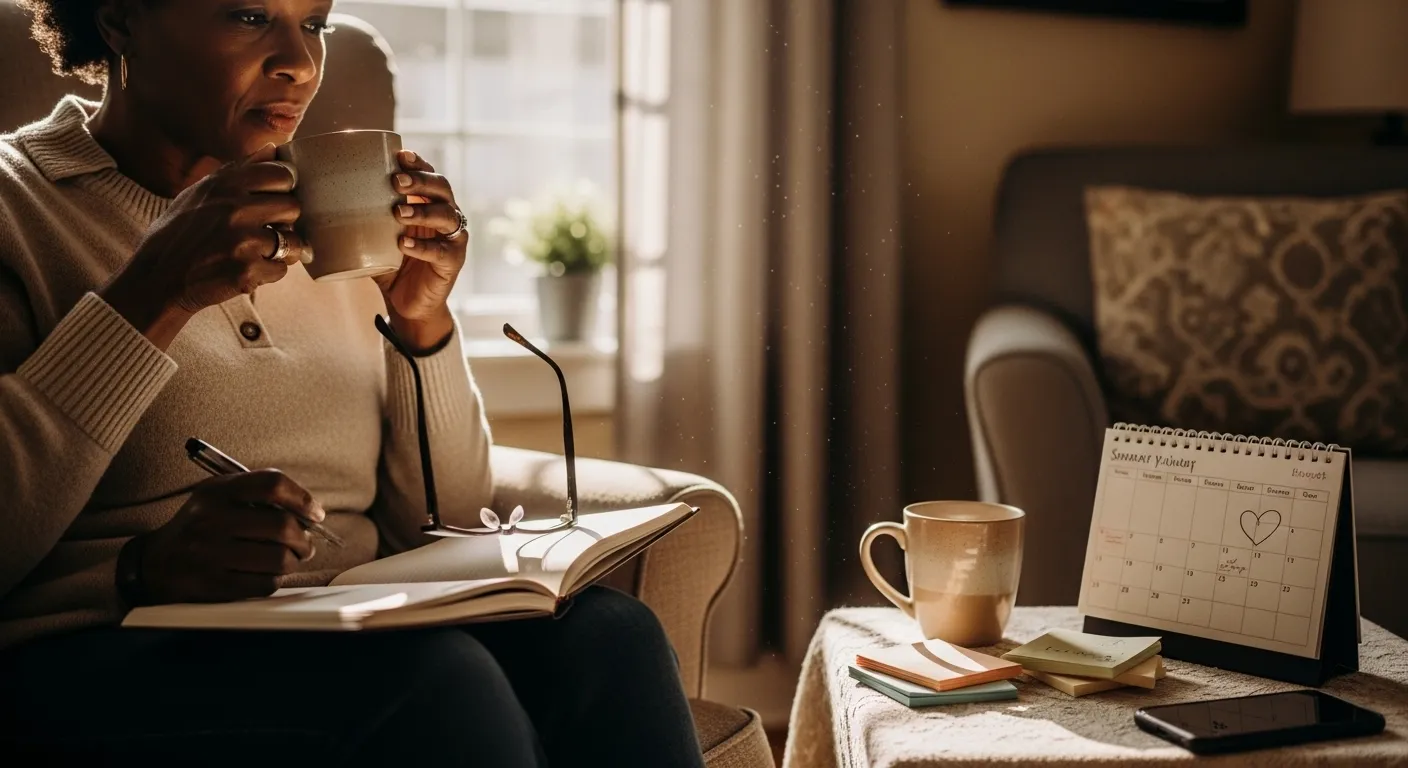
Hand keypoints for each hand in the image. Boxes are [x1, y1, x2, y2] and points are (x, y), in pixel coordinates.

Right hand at [101, 143, 306, 347]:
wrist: (155, 280)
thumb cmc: (178, 235)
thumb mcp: (198, 193)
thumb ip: (238, 171)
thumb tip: (273, 148)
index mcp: (224, 185)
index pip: (283, 174)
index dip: (284, 188)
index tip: (275, 199)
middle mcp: (235, 209)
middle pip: (293, 207)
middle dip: (284, 221)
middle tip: (265, 230)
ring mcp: (242, 241)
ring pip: (293, 241)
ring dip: (282, 250)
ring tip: (257, 252)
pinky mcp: (246, 271)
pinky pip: (281, 269)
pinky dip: (268, 273)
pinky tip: (245, 270)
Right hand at [135, 470, 322, 604]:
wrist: (153, 564)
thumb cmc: (199, 527)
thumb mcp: (217, 497)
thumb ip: (258, 493)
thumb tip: (308, 510)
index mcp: (216, 493)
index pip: (271, 485)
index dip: (302, 498)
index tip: (314, 513)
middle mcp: (211, 521)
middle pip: (282, 526)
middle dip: (305, 538)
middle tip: (306, 543)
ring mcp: (210, 555)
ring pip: (278, 558)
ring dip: (294, 561)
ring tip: (290, 559)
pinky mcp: (213, 585)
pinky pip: (265, 583)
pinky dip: (276, 579)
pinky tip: (269, 573)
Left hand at [375, 150, 466, 351]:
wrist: (407, 304)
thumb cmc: (389, 263)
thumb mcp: (372, 236)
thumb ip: (355, 218)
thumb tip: (309, 199)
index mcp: (427, 203)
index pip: (428, 174)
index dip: (418, 163)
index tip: (399, 155)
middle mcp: (445, 216)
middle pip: (442, 189)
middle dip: (420, 181)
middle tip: (395, 182)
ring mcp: (452, 239)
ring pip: (446, 216)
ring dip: (421, 211)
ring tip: (397, 213)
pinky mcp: (453, 263)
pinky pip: (441, 251)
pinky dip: (422, 247)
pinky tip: (404, 246)